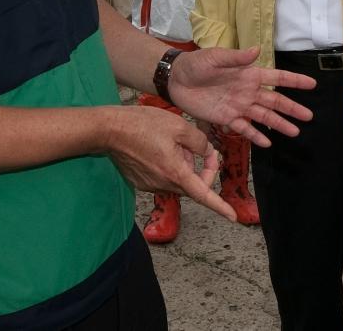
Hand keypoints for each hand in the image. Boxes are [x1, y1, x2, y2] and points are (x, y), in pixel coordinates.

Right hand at [104, 105, 236, 220]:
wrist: (110, 130)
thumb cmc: (143, 125)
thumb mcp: (179, 126)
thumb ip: (199, 142)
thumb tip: (205, 152)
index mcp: (175, 173)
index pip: (203, 195)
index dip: (220, 206)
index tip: (232, 217)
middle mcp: (163, 184)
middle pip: (192, 185)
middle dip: (202, 170)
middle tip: (202, 148)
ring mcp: (150, 185)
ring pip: (178, 181)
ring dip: (184, 166)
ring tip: (174, 143)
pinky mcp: (140, 182)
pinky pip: (163, 178)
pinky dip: (169, 167)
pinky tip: (160, 148)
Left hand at [168, 47, 314, 145]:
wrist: (176, 80)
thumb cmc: (196, 64)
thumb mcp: (215, 57)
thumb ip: (237, 57)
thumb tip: (257, 50)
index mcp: (248, 74)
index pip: (276, 78)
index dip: (294, 81)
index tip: (312, 84)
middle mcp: (248, 91)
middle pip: (275, 101)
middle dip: (292, 108)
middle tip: (309, 116)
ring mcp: (239, 106)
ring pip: (264, 117)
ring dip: (279, 124)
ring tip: (295, 132)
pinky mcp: (227, 119)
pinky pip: (244, 128)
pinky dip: (255, 136)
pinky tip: (267, 143)